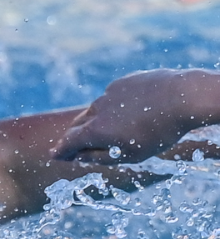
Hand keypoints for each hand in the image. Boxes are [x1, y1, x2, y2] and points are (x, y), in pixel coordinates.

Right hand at [56, 69, 219, 162]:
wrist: (184, 96)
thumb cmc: (160, 131)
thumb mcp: (130, 155)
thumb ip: (100, 157)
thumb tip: (80, 156)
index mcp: (95, 131)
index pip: (68, 142)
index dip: (61, 151)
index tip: (55, 156)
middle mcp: (96, 109)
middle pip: (78, 125)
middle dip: (75, 136)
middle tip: (73, 146)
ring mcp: (110, 93)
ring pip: (96, 110)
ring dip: (97, 120)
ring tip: (109, 129)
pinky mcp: (124, 82)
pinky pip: (113, 97)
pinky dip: (115, 106)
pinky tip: (131, 111)